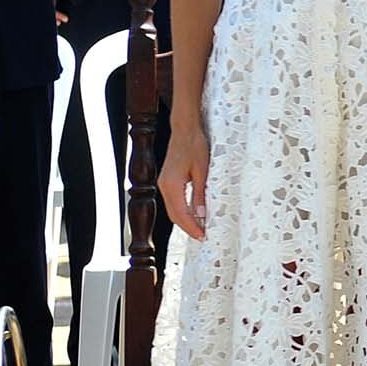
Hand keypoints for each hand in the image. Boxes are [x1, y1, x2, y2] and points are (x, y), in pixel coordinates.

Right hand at [160, 119, 210, 240]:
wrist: (185, 129)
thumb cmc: (195, 145)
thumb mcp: (203, 171)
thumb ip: (200, 194)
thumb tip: (201, 215)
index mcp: (172, 184)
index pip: (181, 214)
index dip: (192, 227)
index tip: (203, 236)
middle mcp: (164, 186)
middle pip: (174, 215)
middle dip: (188, 228)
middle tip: (203, 236)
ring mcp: (163, 183)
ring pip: (172, 210)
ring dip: (184, 221)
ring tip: (200, 228)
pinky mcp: (166, 180)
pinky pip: (173, 201)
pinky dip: (182, 211)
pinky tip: (193, 214)